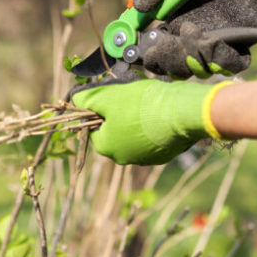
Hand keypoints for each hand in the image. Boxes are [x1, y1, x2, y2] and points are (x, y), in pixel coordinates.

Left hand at [72, 79, 230, 164]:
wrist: (181, 114)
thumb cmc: (139, 105)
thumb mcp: (107, 97)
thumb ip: (87, 100)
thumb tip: (75, 101)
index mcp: (106, 147)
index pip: (95, 128)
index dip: (101, 111)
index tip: (111, 99)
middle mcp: (123, 159)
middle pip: (115, 133)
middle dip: (120, 116)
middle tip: (130, 100)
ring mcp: (145, 159)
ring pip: (134, 137)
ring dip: (137, 122)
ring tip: (147, 105)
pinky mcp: (164, 155)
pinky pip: (152, 140)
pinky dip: (153, 128)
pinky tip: (159, 115)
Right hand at [131, 0, 256, 76]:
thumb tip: (139, 7)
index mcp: (172, 29)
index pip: (151, 54)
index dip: (142, 55)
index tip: (136, 48)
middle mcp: (191, 44)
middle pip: (171, 69)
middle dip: (166, 60)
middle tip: (168, 40)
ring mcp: (215, 48)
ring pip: (197, 70)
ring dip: (192, 56)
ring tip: (193, 31)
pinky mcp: (240, 49)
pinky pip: (229, 65)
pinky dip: (221, 57)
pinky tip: (216, 39)